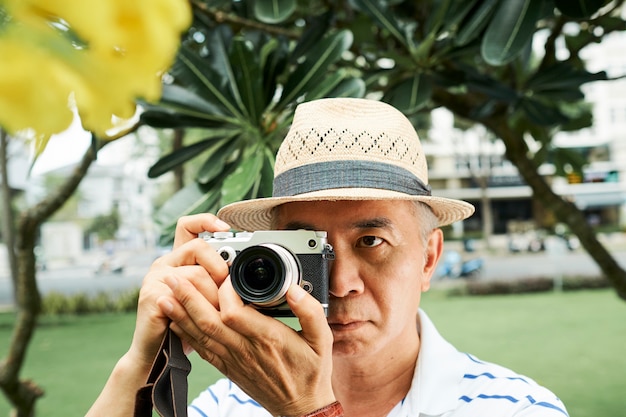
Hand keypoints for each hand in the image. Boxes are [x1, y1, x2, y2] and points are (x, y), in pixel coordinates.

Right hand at [127, 214, 230, 367]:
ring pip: (197, 272)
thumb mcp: (205, 298)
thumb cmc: (186, 327)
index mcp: (178, 260)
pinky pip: (186, 293)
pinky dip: (202, 305)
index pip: (188, 226)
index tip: (226, 227)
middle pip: (198, 246)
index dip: (205, 221)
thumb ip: (217, 281)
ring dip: (214, 294)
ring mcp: (156, 279)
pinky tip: (206, 316)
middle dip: (219, 266)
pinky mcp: (154, 296)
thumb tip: (244, 271)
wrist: (157, 355)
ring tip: (218, 310)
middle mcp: (165, 264)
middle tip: (227, 285)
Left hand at [162, 275, 335, 415]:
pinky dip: (185, 335)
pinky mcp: (227, 367)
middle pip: (208, 322)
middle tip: (173, 278)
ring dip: (180, 315)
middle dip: (188, 298)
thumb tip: (293, 290)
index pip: (234, 312)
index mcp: (268, 338)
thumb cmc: (311, 372)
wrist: (301, 407)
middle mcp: (246, 349)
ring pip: (200, 335)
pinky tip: (174, 321)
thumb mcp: (322, 339)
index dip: (224, 292)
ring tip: (164, 295)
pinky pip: (201, 349)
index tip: (224, 274)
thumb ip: (311, 312)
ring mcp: (234, 360)